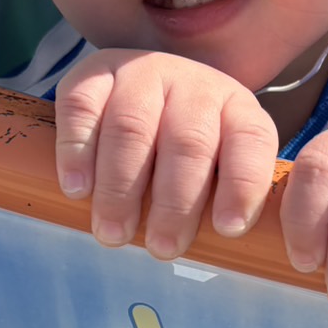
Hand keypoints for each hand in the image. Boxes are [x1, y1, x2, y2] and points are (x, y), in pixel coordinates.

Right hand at [55, 50, 277, 257]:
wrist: (148, 83)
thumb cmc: (188, 147)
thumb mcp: (219, 164)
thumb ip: (221, 198)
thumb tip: (220, 256)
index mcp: (237, 109)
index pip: (250, 141)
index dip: (242, 185)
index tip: (228, 229)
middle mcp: (194, 84)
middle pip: (187, 142)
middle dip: (175, 201)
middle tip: (162, 247)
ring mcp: (143, 73)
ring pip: (131, 127)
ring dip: (121, 186)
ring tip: (114, 232)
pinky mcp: (95, 71)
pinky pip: (82, 107)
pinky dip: (77, 151)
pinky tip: (77, 190)